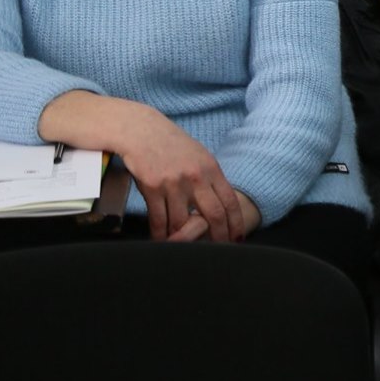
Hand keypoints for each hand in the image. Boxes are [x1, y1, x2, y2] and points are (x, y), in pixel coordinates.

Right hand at [115, 107, 246, 243]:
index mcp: (210, 168)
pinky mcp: (152, 188)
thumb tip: (220, 199)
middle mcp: (195, 177)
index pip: (230, 200)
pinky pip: (159, 219)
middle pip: (213, 214)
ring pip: (183, 221)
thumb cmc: (170, 143)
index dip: (235, 222)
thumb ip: (209, 177)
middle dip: (218, 236)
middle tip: (218, 249)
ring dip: (184, 239)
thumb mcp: (198, 155)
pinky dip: (161, 233)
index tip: (238, 237)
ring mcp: (174, 183)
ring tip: (186, 248)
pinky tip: (163, 239)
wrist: (141, 131)